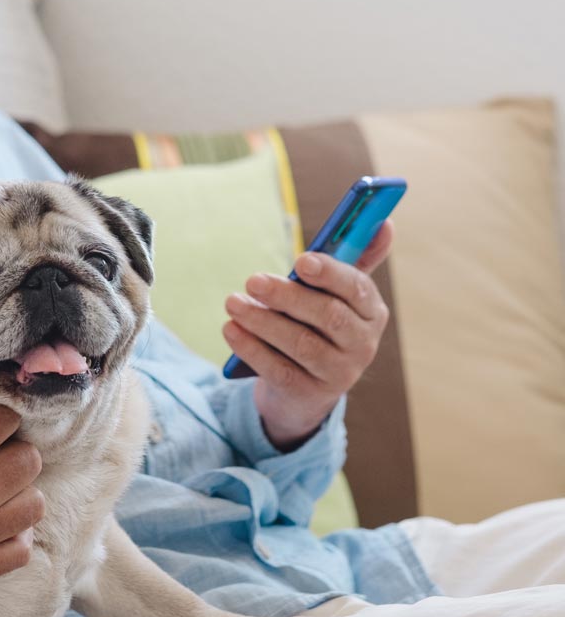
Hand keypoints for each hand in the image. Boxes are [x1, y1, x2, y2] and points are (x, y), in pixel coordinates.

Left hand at [223, 221, 392, 450]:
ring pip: (300, 343)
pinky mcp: (308, 393)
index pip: (357, 289)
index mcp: (372, 312)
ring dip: (261, 320)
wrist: (304, 387)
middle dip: (287, 296)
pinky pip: (278, 369)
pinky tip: (231, 329)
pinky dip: (251, 347)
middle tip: (252, 280)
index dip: (330, 273)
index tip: (300, 261)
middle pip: (328, 316)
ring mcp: (338, 373)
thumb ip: (354, 258)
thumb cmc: (319, 324)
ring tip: (232, 302)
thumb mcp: (337, 294)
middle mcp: (363, 344)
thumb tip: (385, 222)